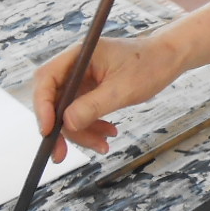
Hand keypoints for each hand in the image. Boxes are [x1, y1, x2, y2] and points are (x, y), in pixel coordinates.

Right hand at [32, 34, 180, 162]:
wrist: (167, 59)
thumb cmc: (149, 65)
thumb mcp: (122, 90)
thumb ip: (93, 106)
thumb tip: (67, 124)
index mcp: (79, 56)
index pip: (46, 79)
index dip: (42, 106)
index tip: (48, 131)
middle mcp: (75, 66)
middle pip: (53, 99)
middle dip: (59, 128)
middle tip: (61, 154)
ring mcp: (82, 79)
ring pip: (67, 111)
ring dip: (81, 132)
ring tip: (103, 145)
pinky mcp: (90, 90)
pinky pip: (81, 113)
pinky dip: (91, 127)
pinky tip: (108, 134)